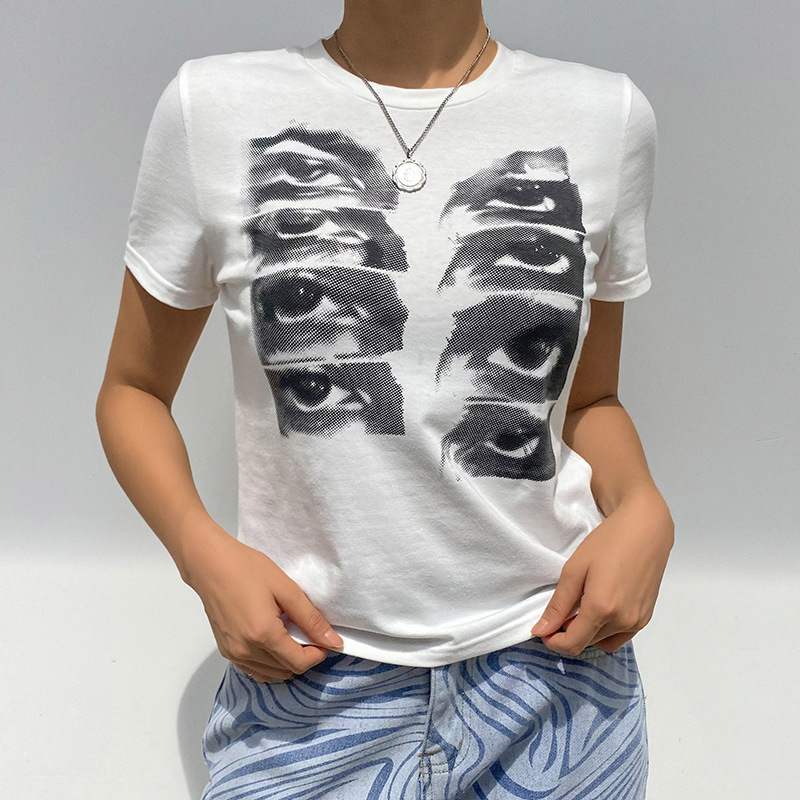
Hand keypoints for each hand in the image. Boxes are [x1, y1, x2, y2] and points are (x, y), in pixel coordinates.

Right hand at [179, 522, 343, 682]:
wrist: (210, 564)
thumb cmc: (247, 569)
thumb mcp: (285, 589)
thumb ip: (310, 618)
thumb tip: (334, 642)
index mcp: (263, 635)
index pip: (298, 663)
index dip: (318, 654)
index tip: (324, 639)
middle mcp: (246, 651)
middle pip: (286, 671)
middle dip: (304, 657)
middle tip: (309, 634)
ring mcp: (233, 654)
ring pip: (271, 675)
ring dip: (287, 662)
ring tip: (292, 635)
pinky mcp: (226, 651)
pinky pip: (254, 670)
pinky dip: (270, 664)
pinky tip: (274, 643)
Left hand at [530, 488, 673, 655]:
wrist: (645, 530)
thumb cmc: (607, 543)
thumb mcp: (574, 570)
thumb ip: (558, 605)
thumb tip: (541, 631)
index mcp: (601, 609)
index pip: (572, 644)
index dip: (552, 641)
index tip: (543, 628)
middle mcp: (622, 622)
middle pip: (586, 644)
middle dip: (568, 633)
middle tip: (560, 610)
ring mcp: (637, 622)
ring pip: (602, 642)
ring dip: (587, 632)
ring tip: (580, 606)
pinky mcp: (646, 618)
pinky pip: (620, 637)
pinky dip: (605, 631)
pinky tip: (599, 609)